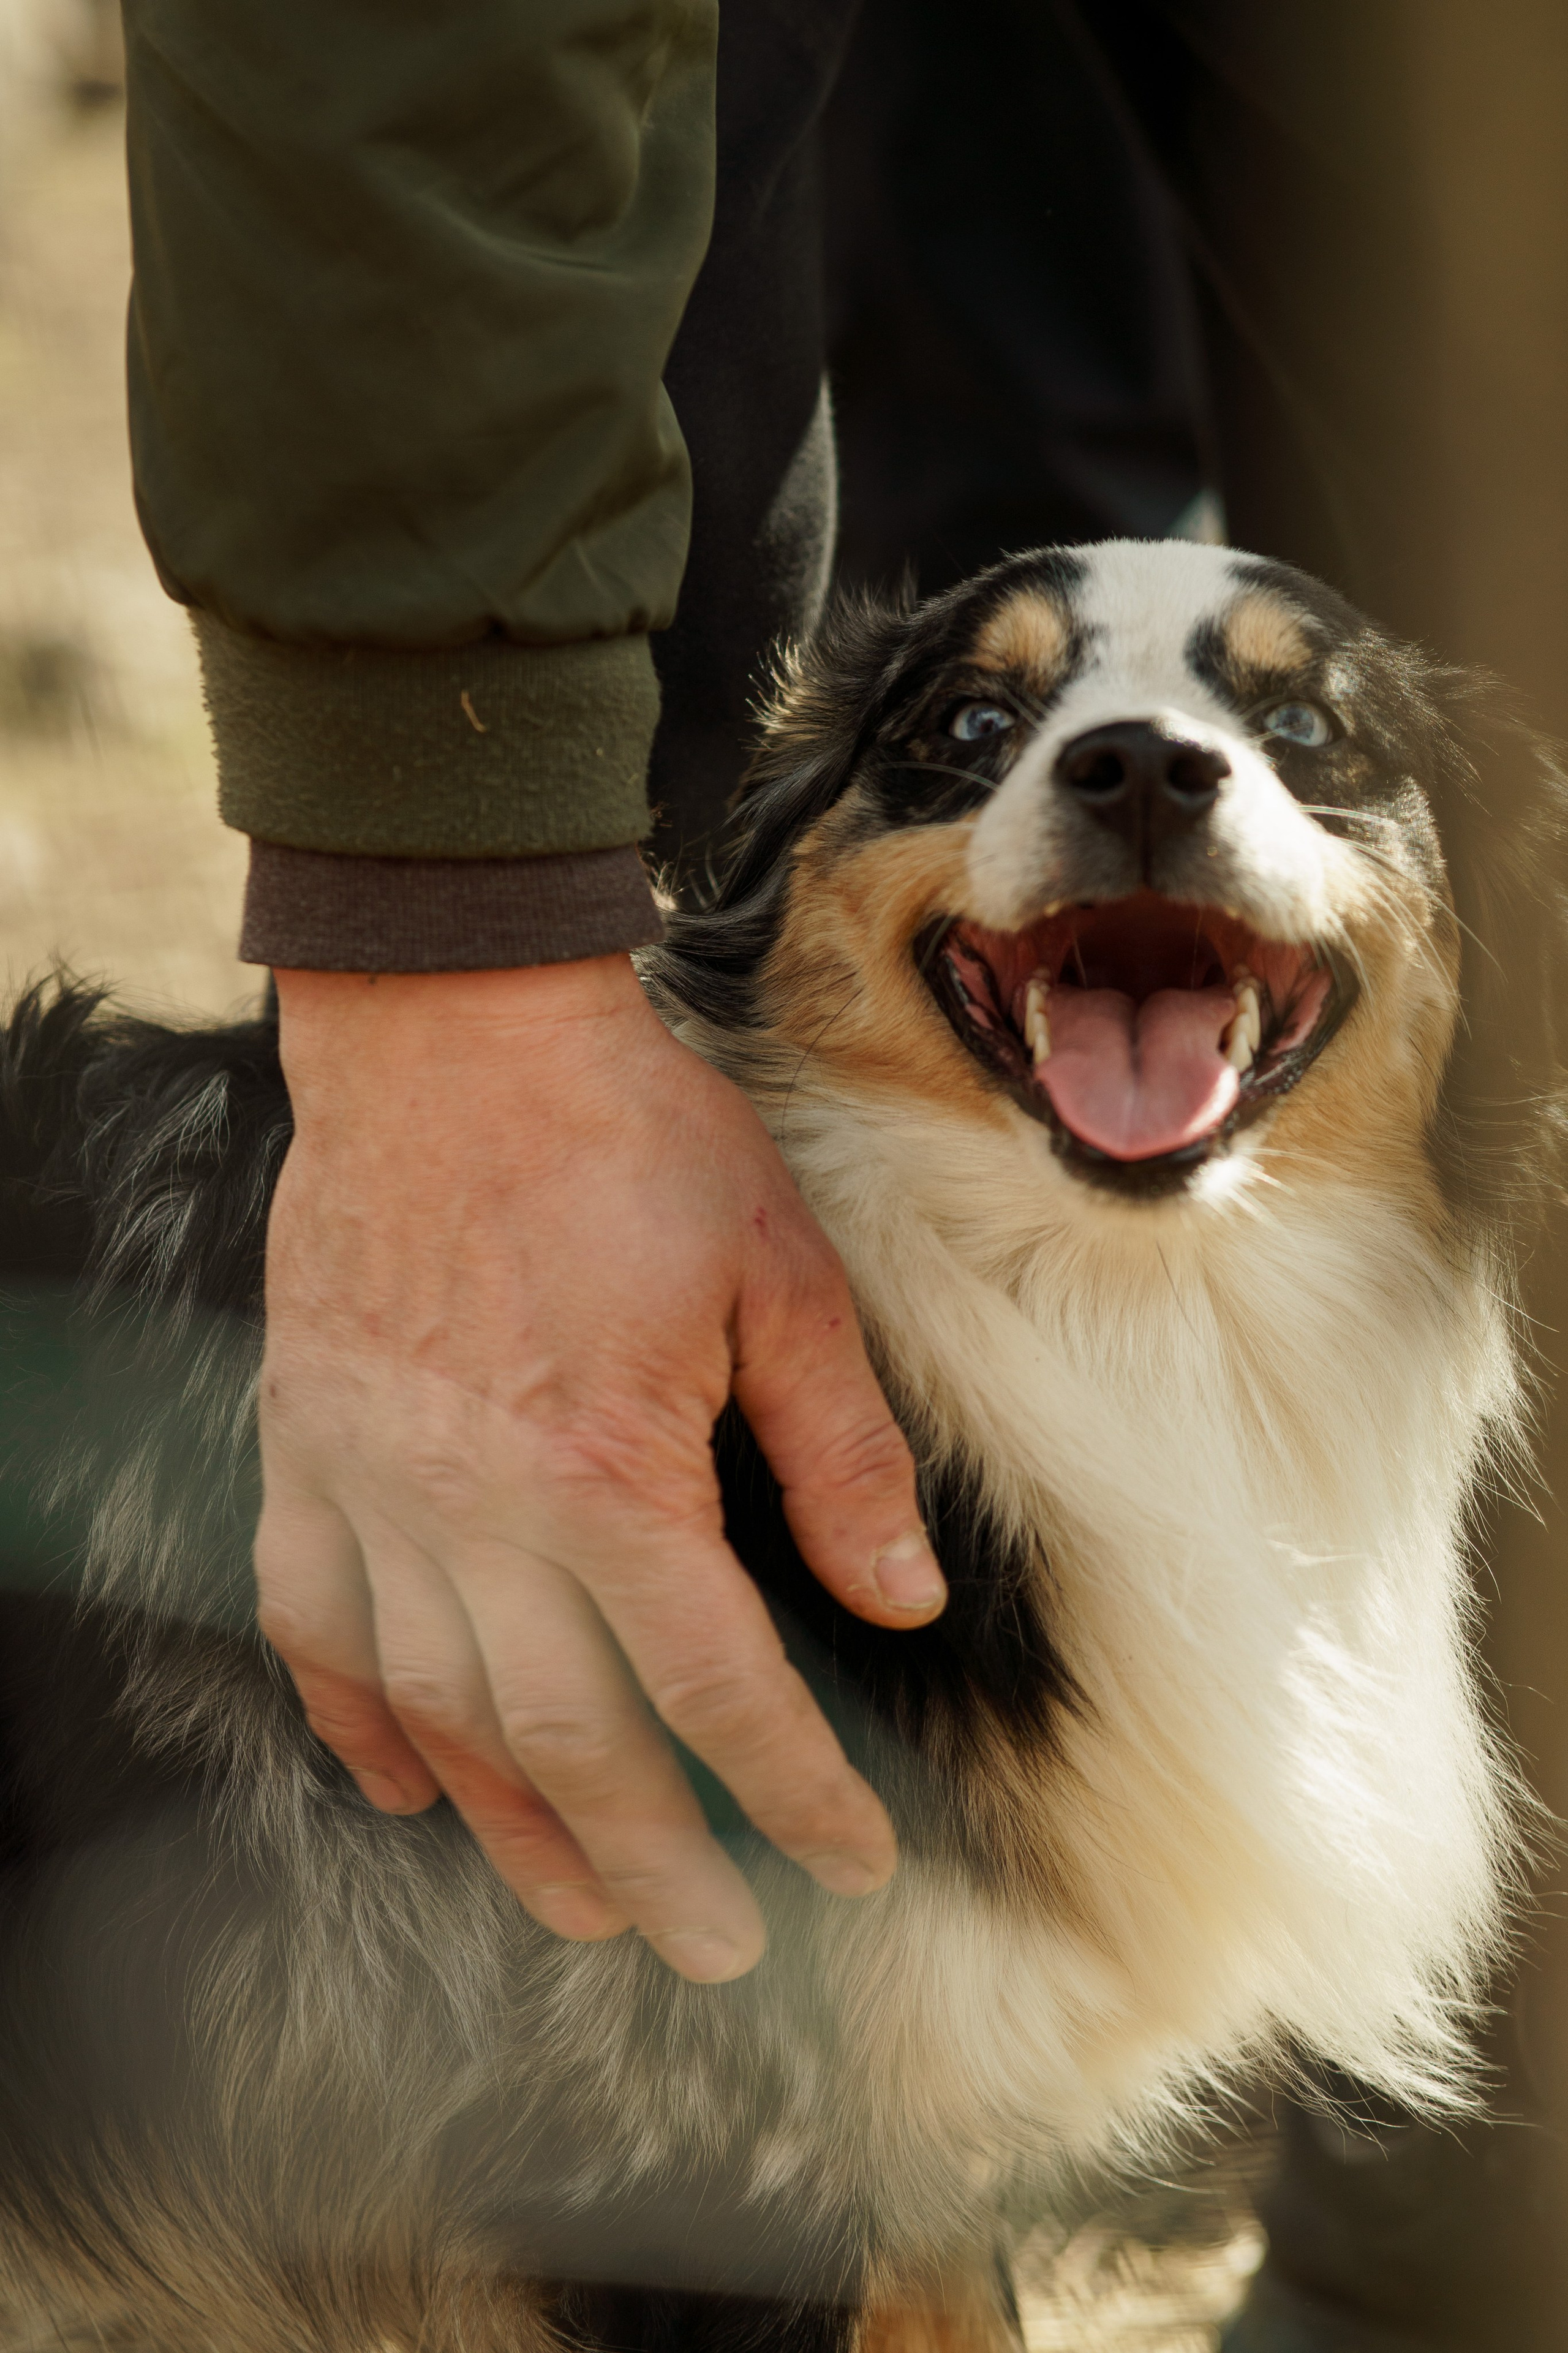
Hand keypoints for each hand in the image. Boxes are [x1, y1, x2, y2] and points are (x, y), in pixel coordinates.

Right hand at [255, 955, 944, 1981]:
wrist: (456, 1030)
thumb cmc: (634, 1138)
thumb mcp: (782, 1274)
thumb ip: (839, 1450)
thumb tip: (899, 1596)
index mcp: (612, 1465)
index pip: (716, 1684)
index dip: (793, 1790)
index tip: (850, 1861)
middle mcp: (478, 1502)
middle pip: (567, 1738)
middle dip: (651, 1862)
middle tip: (716, 1947)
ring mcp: (375, 1479)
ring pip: (435, 1709)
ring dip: (507, 1825)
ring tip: (576, 1905)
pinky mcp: (307, 1443)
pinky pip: (310, 1620)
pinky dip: (351, 1718)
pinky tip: (399, 1786)